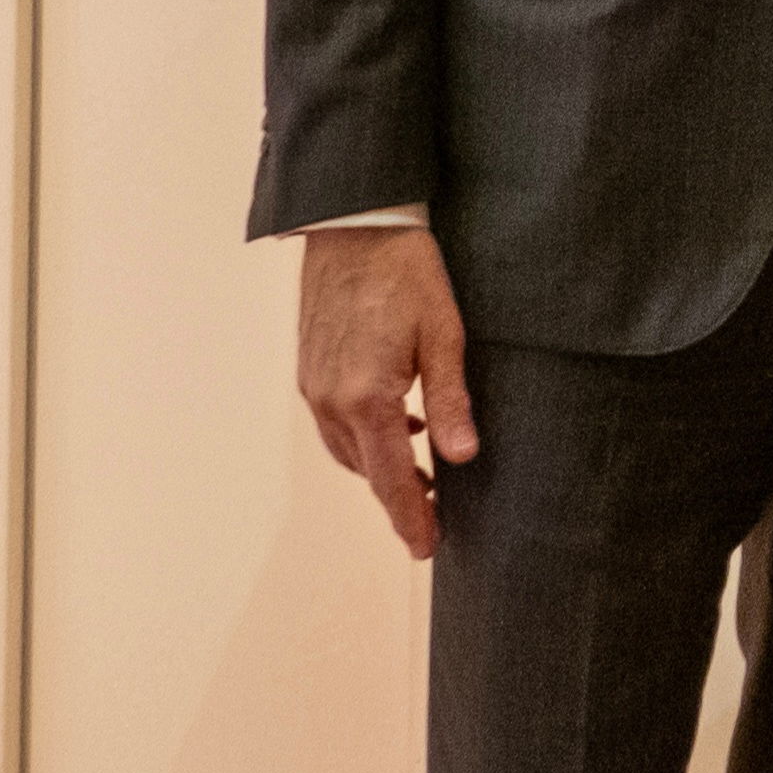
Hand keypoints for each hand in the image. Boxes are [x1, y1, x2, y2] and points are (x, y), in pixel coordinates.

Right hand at [296, 225, 476, 558]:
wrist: (353, 223)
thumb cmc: (405, 270)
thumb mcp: (443, 333)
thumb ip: (451, 400)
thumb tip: (462, 457)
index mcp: (367, 397)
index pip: (391, 479)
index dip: (411, 518)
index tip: (427, 550)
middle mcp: (330, 399)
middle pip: (366, 471)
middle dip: (398, 498)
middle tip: (432, 517)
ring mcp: (313, 385)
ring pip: (346, 449)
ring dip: (380, 467)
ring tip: (421, 476)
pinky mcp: (309, 367)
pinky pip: (334, 421)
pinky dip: (363, 437)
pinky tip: (398, 424)